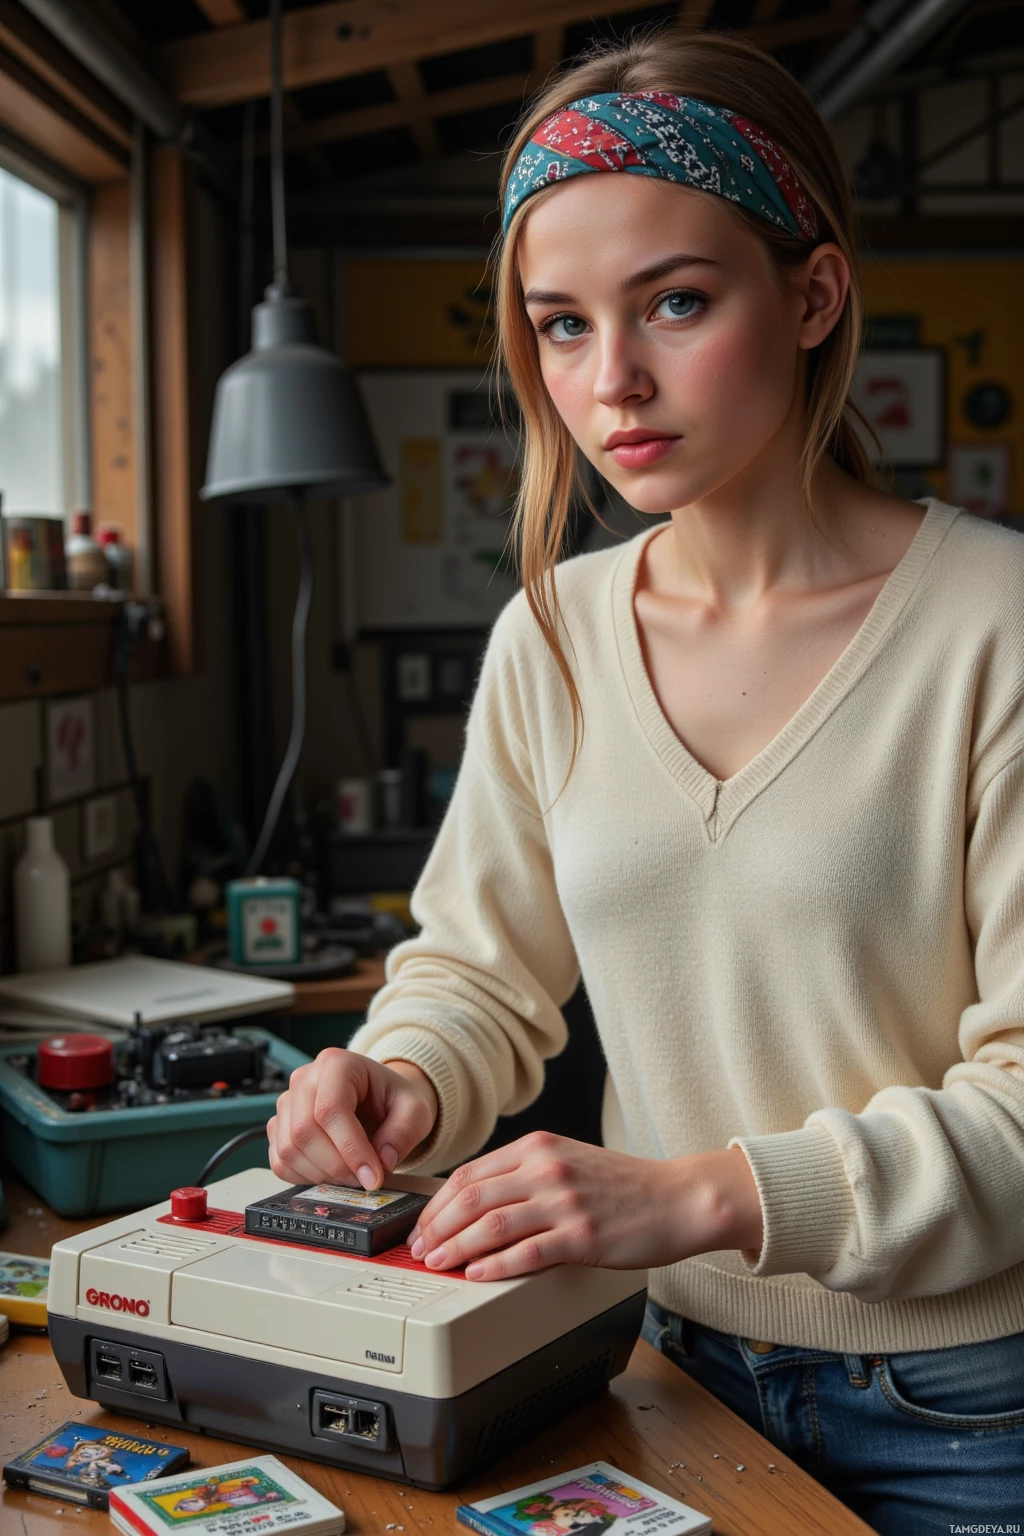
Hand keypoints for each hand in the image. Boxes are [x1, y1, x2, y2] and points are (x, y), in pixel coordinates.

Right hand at [268, 1050, 437, 1189]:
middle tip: (365, 1180)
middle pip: (304, 1131)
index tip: (373, 1177)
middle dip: (337, 1166)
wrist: (380, 1099)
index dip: (351, 1148)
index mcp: (336, 1064)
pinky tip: (331, 1174)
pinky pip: (279, 1162)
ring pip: (289, 1149)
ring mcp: (286, 1103)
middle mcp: (304, 1079)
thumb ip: (403, 1134)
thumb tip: (382, 1163)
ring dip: (321, 1174)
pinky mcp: (278, 1127)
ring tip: (352, 1175)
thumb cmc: (393, 1100)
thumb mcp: (415, 1110)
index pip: (331, 1109)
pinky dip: (304, 1177)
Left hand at [406, 1132, 762, 1281]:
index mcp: (539, 1147)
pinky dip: (494, 1266)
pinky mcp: (582, 1235)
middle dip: (437, 1227)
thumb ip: (526, 1173)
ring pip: (491, 1225)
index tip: (423, 1225)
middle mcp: (547, 1168)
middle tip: (420, 1250)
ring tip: (439, 1265)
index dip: (437, 1203)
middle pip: (472, 1197)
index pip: (470, 1173)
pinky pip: (526, 1252)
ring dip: (456, 1248)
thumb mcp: (569, 1161)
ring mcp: (564, 1201)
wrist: (679, 1198)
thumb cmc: (626, 1187)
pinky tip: (477, 1276)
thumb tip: (476, 1202)